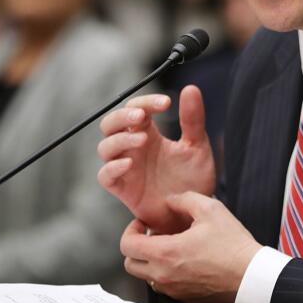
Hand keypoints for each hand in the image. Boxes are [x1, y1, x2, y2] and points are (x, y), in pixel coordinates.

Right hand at [98, 86, 215, 233]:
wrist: (193, 214)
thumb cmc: (192, 180)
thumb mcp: (197, 147)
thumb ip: (193, 119)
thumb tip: (191, 88)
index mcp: (149, 133)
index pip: (136, 108)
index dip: (146, 101)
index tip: (166, 103)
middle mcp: (133, 148)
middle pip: (111, 124)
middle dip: (122, 116)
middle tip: (141, 115)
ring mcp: (126, 168)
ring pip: (105, 147)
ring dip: (120, 139)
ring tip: (142, 139)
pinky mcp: (123, 189)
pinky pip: (105, 176)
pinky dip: (112, 168)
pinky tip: (128, 163)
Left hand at [120, 191, 261, 302]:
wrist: (251, 276)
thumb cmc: (234, 247)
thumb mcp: (211, 209)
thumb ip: (185, 199)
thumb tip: (172, 200)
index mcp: (166, 253)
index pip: (127, 245)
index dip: (131, 230)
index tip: (143, 224)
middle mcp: (164, 275)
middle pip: (130, 264)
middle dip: (136, 246)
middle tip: (152, 235)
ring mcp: (173, 289)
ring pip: (146, 276)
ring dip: (151, 260)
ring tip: (170, 246)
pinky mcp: (185, 297)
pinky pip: (164, 285)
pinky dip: (166, 272)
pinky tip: (184, 259)